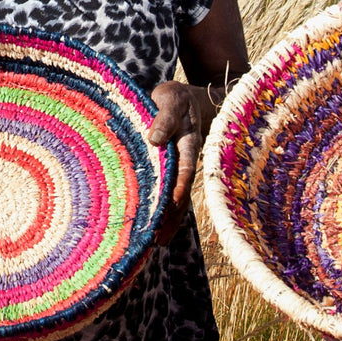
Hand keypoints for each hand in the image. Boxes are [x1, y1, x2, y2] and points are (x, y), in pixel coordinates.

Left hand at [148, 81, 205, 245]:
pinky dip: (164, 213)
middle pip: (181, 193)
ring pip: (176, 199)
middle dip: (172, 216)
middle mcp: (186, 161)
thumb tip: (153, 139)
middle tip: (158, 238)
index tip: (171, 206)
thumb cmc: (174, 98)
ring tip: (156, 243)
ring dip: (168, 221)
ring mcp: (179, 169)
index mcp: (188, 143)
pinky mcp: (171, 174)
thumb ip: (164, 117)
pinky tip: (154, 230)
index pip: (185, 170)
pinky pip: (169, 196)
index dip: (179, 188)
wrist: (183, 99)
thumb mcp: (171, 99)